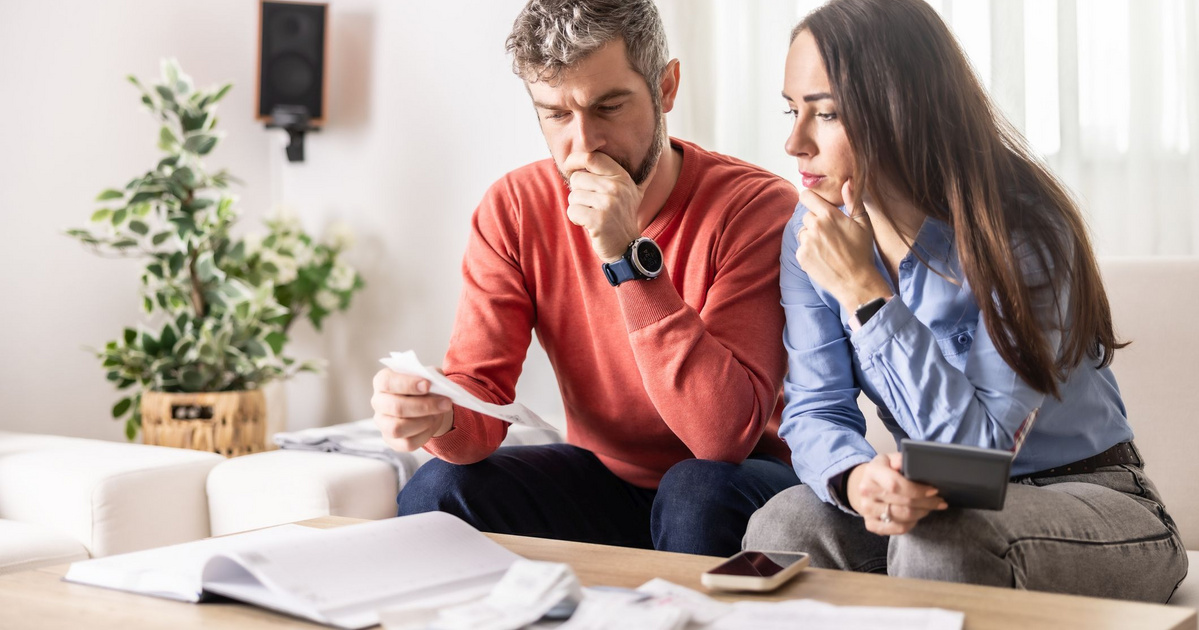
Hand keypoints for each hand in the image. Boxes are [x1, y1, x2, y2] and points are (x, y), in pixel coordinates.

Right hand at [371, 368, 453, 451]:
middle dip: (424, 406)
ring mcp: (382, 423)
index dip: (407, 384)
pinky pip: (407, 443)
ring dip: (424, 421)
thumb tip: (439, 385)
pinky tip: (432, 424)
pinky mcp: (391, 440)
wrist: (426, 405)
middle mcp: (378, 402)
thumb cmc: (424, 387)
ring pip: (397, 428)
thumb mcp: (429, 376)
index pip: (387, 382)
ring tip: (437, 414)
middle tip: (445, 403)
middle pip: (396, 407)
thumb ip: (432, 377)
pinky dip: (425, 434)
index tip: (428, 385)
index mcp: (382, 381)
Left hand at [562, 151, 645, 261]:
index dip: (574, 159)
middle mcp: (616, 187)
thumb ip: (643, 175)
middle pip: (577, 178)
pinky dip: (576, 219)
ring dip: (578, 207)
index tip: (569, 167)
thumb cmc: (624, 217)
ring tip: (593, 215)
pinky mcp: (599, 220)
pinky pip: (572, 211)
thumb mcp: (636, 193)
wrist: (628, 247)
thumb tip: (659, 153)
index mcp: (621, 176)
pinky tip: (589, 224)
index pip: (591, 157)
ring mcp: (608, 204)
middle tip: (591, 204)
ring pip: (573, 196)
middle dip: (578, 192)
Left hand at [796, 180, 890, 307]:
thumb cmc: (862, 252)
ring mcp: (806, 242)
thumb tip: (847, 182)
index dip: (810, 199)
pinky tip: (823, 258)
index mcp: (828, 215)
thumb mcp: (863, 224)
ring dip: (811, 237)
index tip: (815, 204)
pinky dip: (809, 252)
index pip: (806, 196)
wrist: (855, 281)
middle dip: (816, 222)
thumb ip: (853, 201)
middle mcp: (814, 226)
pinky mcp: (801, 256)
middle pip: (807, 216)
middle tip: (831, 235)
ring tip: (828, 248)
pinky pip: (801, 248)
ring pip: (803, 233)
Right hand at [846, 453, 946, 535]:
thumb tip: (912, 462)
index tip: (933, 490)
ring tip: (929, 507)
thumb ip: (901, 459)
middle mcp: (866, 492)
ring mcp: (867, 510)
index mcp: (872, 472)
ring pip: (903, 517)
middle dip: (927, 503)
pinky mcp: (871, 524)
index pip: (895, 485)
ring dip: (922, 513)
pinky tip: (916, 516)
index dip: (917, 490)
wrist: (866, 486)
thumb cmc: (883, 472)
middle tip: (939, 501)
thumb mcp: (890, 459)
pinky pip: (898, 528)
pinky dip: (911, 524)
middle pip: (904, 503)